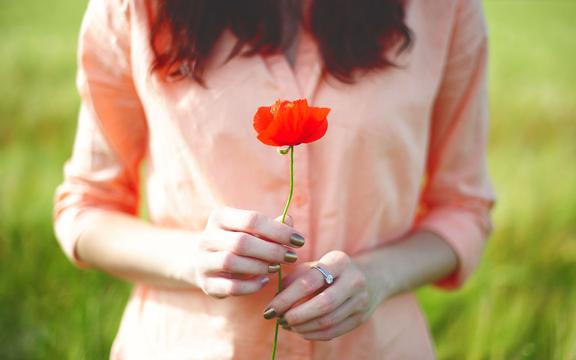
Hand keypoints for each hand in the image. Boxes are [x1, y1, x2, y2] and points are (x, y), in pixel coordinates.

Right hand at [179, 207, 304, 298]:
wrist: (205, 262)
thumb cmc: (237, 242)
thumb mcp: (252, 231)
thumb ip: (271, 226)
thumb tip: (289, 220)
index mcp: (220, 217)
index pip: (251, 220)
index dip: (278, 230)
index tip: (299, 240)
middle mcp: (207, 237)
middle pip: (241, 242)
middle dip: (272, 251)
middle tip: (292, 257)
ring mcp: (203, 261)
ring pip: (232, 262)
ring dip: (260, 266)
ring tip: (276, 267)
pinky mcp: (206, 283)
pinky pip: (230, 287)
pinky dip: (251, 286)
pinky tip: (264, 281)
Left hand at [263, 250, 377, 340]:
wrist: (370, 277)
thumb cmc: (332, 271)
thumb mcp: (315, 265)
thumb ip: (294, 279)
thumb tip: (275, 302)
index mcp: (339, 261)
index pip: (310, 281)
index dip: (287, 298)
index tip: (270, 308)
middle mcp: (354, 280)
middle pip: (323, 304)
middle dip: (297, 316)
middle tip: (279, 319)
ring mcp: (361, 301)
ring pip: (328, 322)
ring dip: (303, 327)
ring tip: (287, 325)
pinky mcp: (361, 318)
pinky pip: (334, 332)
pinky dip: (313, 334)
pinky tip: (301, 331)